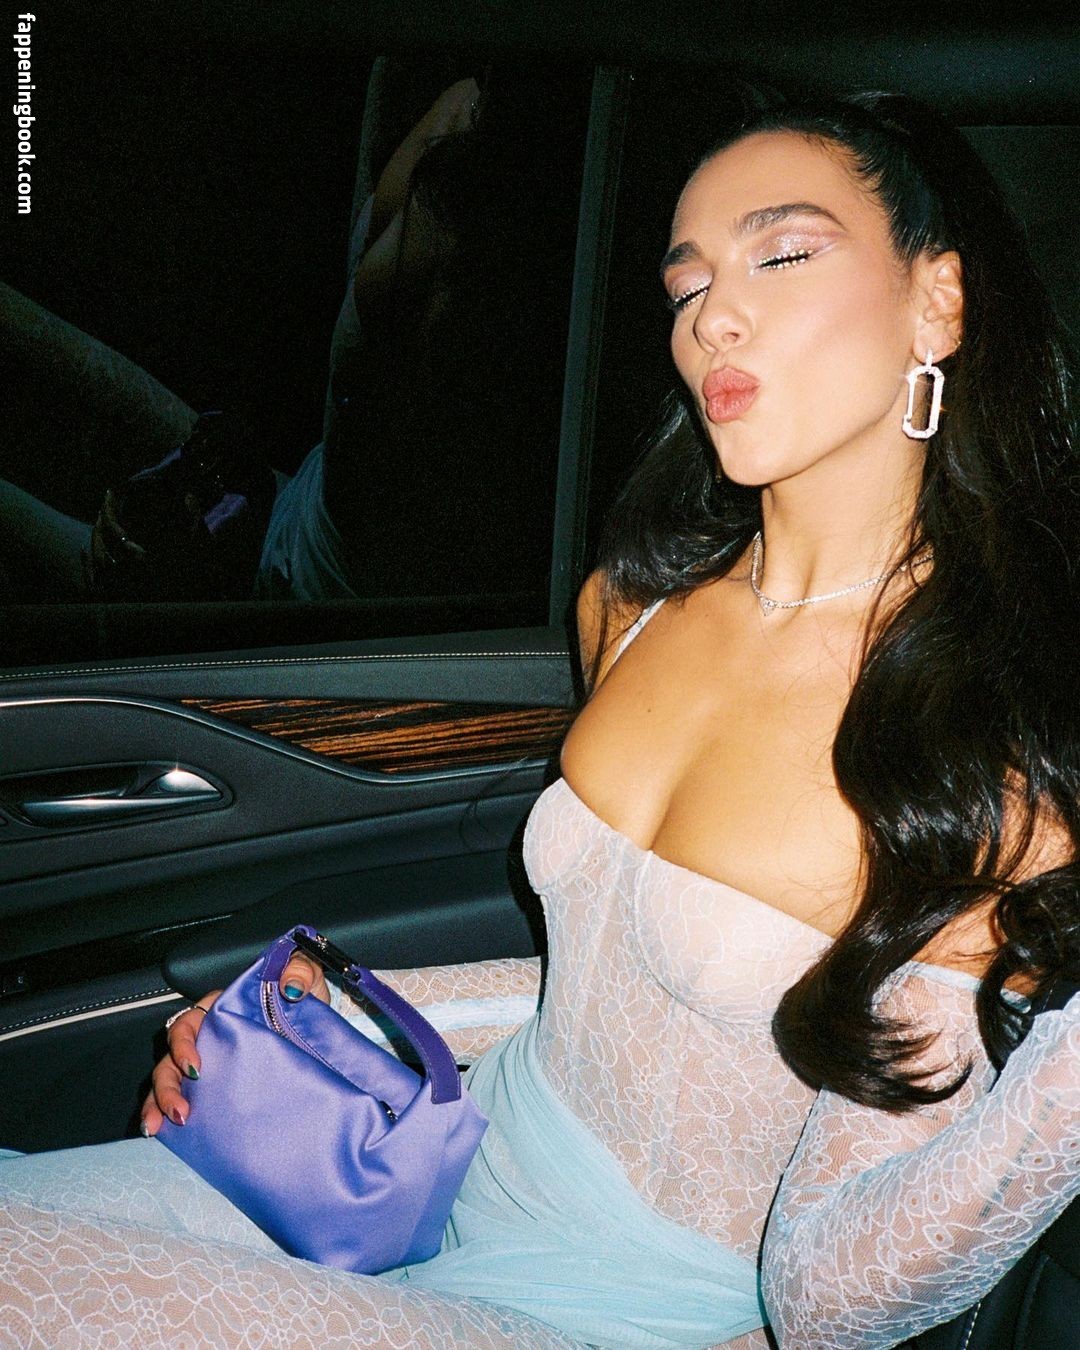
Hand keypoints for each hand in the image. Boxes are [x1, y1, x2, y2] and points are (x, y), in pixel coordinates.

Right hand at [139, 954, 330, 1134]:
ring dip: (160, 1103)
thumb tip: (290, 987)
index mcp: (221, 1008)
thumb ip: (298, 972)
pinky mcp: (220, 1086)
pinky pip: (188, 1100)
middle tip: (179, 1111)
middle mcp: (209, 1035)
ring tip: (158, 1128)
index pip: (190, 1023)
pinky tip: (167, 1136)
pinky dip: (170, 1116)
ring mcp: (213, 1063)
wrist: (322, 1029)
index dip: (184, 1045)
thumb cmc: (304, 996)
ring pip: (171, 1080)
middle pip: (171, 1057)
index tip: (194, 1069)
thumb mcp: (305, 975)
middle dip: (167, 1085)